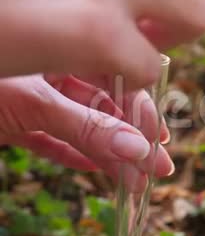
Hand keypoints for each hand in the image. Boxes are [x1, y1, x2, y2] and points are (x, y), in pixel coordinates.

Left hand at [0, 75, 173, 191]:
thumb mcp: (37, 103)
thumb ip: (87, 126)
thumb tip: (138, 148)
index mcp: (62, 54)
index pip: (117, 78)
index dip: (141, 110)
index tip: (157, 140)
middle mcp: (51, 75)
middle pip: (105, 109)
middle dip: (132, 139)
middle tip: (158, 166)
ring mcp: (33, 103)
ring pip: (83, 130)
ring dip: (110, 156)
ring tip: (136, 181)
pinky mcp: (15, 127)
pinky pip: (54, 142)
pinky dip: (75, 156)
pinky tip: (97, 169)